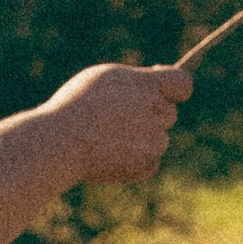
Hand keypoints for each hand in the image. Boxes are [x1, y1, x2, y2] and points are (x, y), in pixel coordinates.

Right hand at [43, 63, 194, 185]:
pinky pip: (150, 162)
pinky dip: (135, 162)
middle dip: (152, 114)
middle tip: (120, 118)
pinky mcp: (146, 165)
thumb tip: (160, 80)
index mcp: (146, 85)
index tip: (166, 91)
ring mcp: (154, 140)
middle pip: (169, 113)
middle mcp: (156, 111)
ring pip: (159, 139)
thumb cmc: (75, 105)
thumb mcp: (104, 79)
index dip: (176, 88)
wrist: (59, 141)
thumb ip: (136, 80)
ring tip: (108, 138)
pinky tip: (110, 155)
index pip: (183, 83)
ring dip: (142, 139)